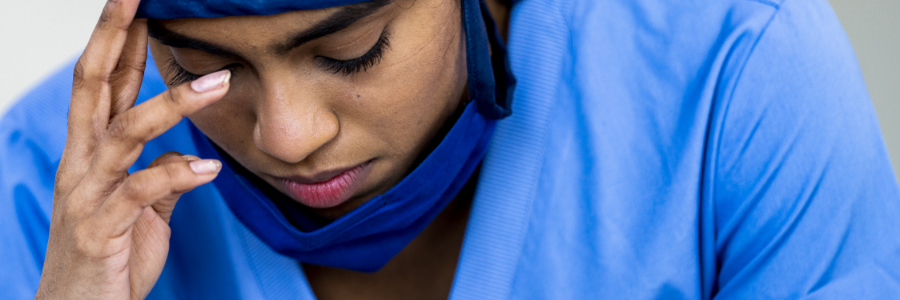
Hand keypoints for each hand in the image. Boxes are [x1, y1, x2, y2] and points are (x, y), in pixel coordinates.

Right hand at [35, 0, 230, 298]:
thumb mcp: (142, 210)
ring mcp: (88, 195)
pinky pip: (140, 192)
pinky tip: (211, 168)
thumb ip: (159, 178)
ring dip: (172, 103)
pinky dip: (177, 175)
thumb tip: (187, 156)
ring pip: (125, 132)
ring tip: (219, 82)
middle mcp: (82, 165)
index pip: (103, 85)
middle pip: (92, 87)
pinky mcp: (101, 228)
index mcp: (91, 154)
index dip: (118, 41)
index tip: (137, 3)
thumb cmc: (111, 258)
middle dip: (113, 39)